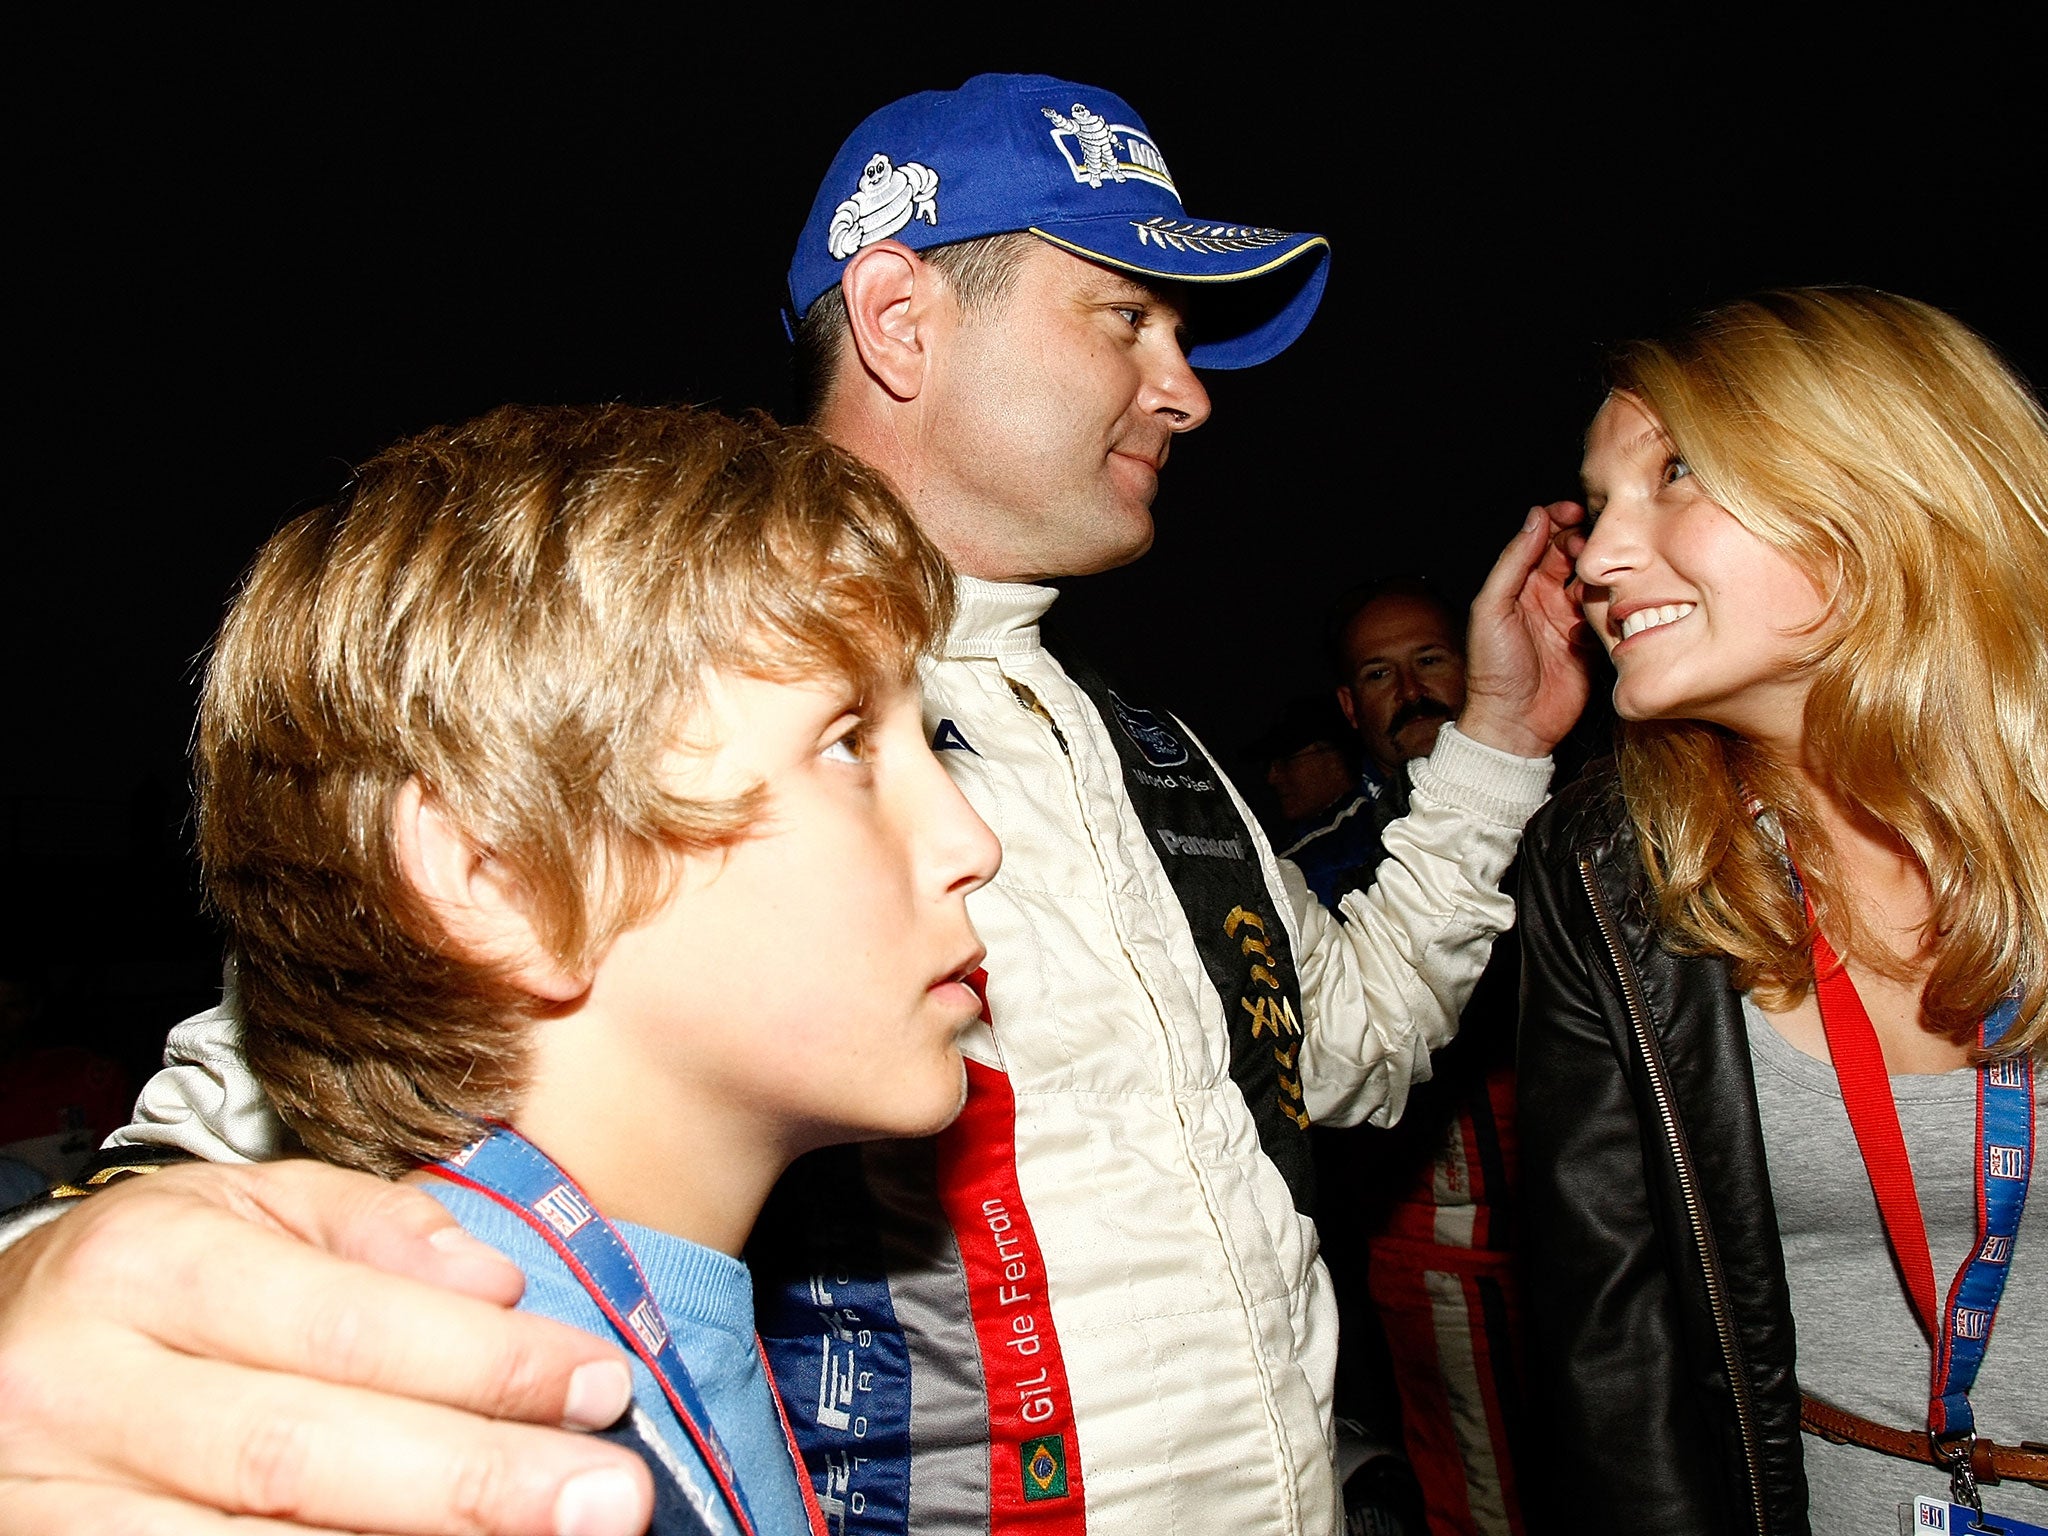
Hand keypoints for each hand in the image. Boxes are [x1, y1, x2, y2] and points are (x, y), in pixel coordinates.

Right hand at [0, 1160, 652, 1534]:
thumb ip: (371, 1229)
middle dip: (473, 1482)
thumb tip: (492, 1285)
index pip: (347, 1326)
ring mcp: (59, 1504)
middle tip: (608, 1499)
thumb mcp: (245, 1208)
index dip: (484, 1367)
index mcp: (148, 1266)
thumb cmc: (144, 1280)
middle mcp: (89, 1389)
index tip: (598, 1385)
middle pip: (304, 1454)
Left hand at [1457, 501, 1591, 758]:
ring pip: (1596, 581)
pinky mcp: (1593, 642)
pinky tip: (1595, 622)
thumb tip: (1536, 517)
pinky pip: (1610, 614)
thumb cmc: (1493, 669)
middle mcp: (1547, 596)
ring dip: (1597, 580)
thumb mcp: (1492, 609)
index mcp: (1519, 583)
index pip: (1545, 537)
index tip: (1576, 512)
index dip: (1561, 520)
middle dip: (1585, 545)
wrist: (1514, 723)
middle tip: (1587, 551)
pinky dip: (1608, 610)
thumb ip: (1513, 562)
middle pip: (1575, 553)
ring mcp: (1572, 618)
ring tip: (1584, 595)